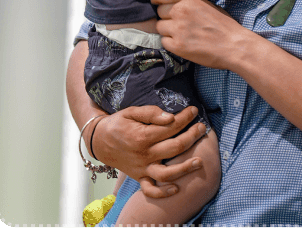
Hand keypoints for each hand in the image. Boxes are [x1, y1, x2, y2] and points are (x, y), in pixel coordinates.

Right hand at [92, 105, 206, 197]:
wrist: (98, 141)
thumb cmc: (118, 123)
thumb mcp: (131, 111)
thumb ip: (151, 113)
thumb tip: (170, 117)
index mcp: (143, 136)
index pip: (171, 127)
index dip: (186, 117)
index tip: (194, 110)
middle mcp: (144, 154)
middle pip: (175, 147)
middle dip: (192, 136)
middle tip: (202, 128)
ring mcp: (142, 168)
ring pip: (167, 173)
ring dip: (185, 168)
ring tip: (200, 161)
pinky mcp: (139, 177)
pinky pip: (150, 189)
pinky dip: (163, 192)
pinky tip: (176, 189)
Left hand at [152, 0, 251, 69]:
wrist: (235, 45)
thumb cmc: (224, 25)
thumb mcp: (206, 4)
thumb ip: (187, 2)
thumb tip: (170, 3)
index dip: (157, 0)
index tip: (159, 5)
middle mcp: (181, 11)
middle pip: (159, 12)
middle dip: (166, 17)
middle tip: (179, 24)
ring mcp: (178, 29)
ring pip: (159, 27)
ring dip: (168, 31)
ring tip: (183, 34)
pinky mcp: (177, 46)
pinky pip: (164, 42)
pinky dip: (171, 43)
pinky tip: (184, 44)